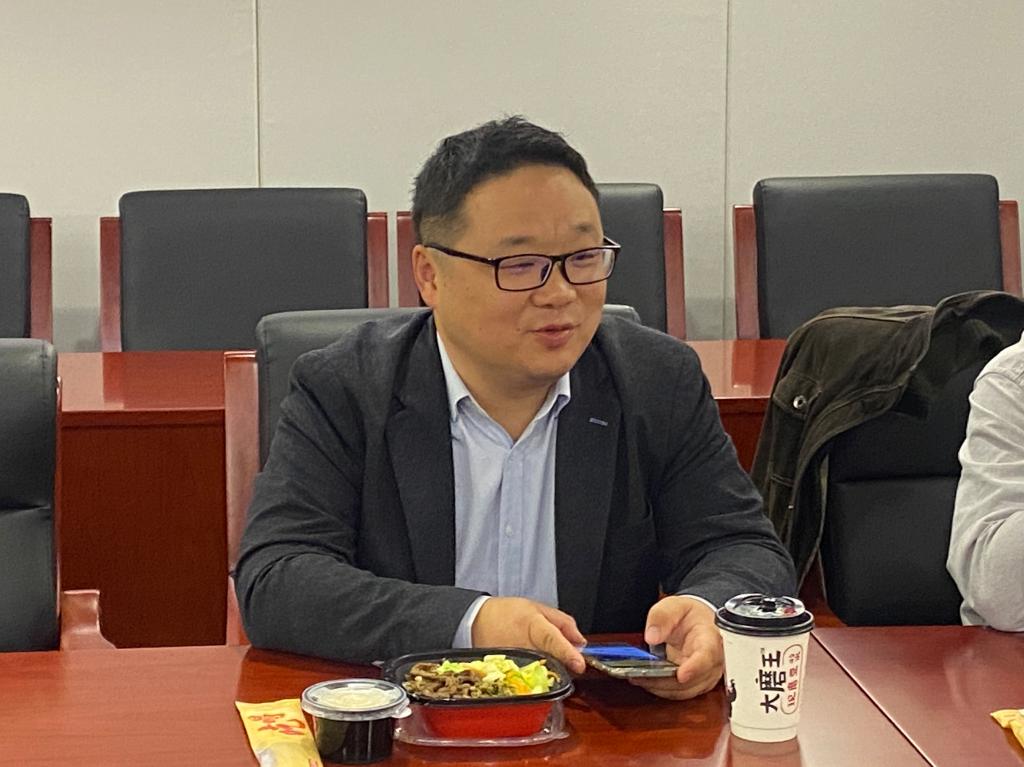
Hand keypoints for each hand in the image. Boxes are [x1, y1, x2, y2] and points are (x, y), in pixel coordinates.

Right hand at [471, 597, 586, 672]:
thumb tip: (581, 642)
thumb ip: (563, 623)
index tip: (579, 663)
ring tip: (544, 659)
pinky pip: (526, 678)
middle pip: (549, 660)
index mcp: (532, 624)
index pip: (551, 639)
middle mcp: (522, 645)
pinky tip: (533, 666)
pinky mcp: (506, 673)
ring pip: (539, 672)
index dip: (566, 652)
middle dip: (563, 663)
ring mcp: (513, 661)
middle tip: (569, 660)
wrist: (476, 621)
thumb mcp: (538, 608)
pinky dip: (535, 675)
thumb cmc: (509, 613)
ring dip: (550, 669)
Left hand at [630, 596, 722, 699]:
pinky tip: (646, 680)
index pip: (708, 656)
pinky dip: (662, 689)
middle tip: (641, 674)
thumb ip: (662, 616)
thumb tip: (652, 636)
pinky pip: (680, 692)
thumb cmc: (691, 615)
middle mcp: (713, 661)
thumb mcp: (675, 605)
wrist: (699, 622)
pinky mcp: (697, 684)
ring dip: (660, 687)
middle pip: (693, 680)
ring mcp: (706, 675)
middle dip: (665, 680)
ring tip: (639, 677)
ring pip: (685, 690)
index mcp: (711, 639)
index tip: (681, 675)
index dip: (695, 668)